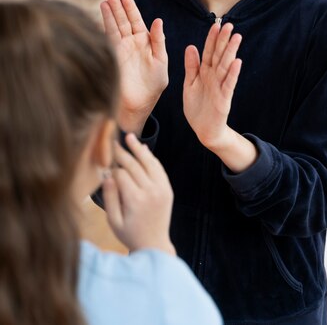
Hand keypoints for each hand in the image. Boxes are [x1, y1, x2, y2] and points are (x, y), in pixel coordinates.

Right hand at [101, 0, 167, 132]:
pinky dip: (104, 27)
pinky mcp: (113, 57)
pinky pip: (108, 39)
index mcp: (146, 43)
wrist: (138, 105)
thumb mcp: (161, 62)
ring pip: (115, 27)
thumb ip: (159, 42)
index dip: (131, 9)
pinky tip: (100, 17)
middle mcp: (132, 44)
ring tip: (105, 0)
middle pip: (124, 21)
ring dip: (109, 14)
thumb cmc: (153, 86)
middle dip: (118, 8)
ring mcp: (121, 50)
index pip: (137, 21)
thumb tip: (158, 21)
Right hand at [103, 134, 174, 254]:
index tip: (103, 160)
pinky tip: (142, 148)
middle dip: (122, 152)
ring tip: (129, 136)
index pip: (121, 174)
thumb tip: (107, 176)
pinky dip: (150, 157)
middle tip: (112, 141)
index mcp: (135, 200)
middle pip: (134, 166)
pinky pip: (158, 168)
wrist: (155, 246)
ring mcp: (161, 189)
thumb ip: (110, 198)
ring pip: (149, 163)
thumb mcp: (113, 221)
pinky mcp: (167, 189)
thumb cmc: (129, 234)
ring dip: (138, 148)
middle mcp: (150, 192)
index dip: (111, 167)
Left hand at [183, 22, 241, 148]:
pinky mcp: (224, 99)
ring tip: (237, 38)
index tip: (216, 25)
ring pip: (226, 66)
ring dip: (231, 52)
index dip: (212, 38)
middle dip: (223, 40)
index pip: (209, 51)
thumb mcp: (189, 84)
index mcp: (204, 72)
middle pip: (219, 55)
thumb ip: (191, 66)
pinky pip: (229, 84)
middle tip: (229, 25)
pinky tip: (237, 63)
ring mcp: (220, 86)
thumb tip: (191, 46)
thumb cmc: (197, 107)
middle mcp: (214, 76)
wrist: (203, 130)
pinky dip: (233, 74)